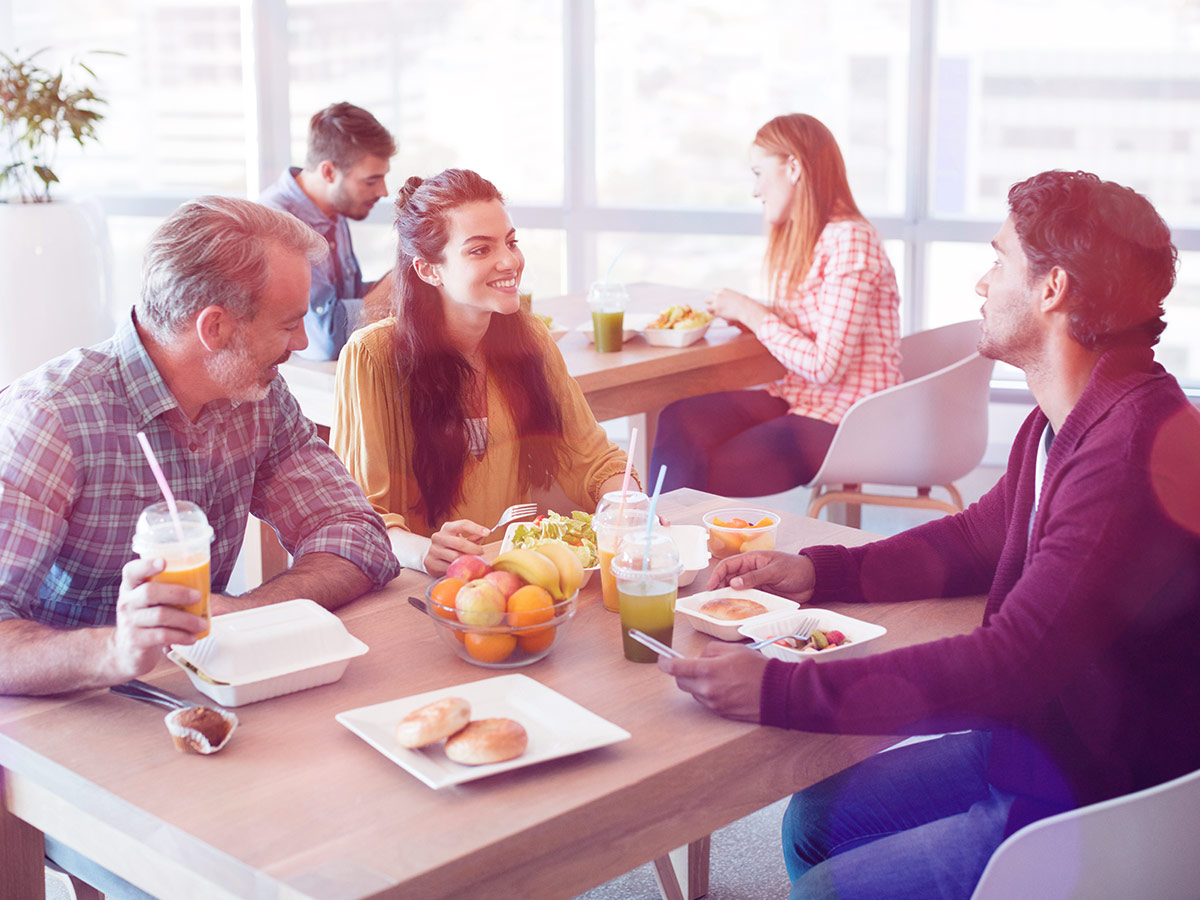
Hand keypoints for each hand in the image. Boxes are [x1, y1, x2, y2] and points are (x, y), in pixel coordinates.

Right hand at [106, 557, 208, 680]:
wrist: (127, 652)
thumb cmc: (147, 620)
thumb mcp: (150, 602)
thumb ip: (166, 589)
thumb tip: (202, 580)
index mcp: (131, 587)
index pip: (132, 571)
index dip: (146, 565)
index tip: (164, 562)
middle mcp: (127, 602)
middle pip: (150, 592)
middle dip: (178, 593)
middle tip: (198, 597)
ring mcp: (129, 622)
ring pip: (160, 615)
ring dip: (187, 619)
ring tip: (202, 624)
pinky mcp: (136, 641)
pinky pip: (162, 635)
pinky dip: (181, 636)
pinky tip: (192, 638)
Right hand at [424, 519, 490, 575]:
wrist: (433, 556)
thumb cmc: (451, 546)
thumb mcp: (461, 538)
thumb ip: (473, 537)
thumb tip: (485, 534)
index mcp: (447, 527)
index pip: (463, 524)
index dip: (476, 528)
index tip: (488, 532)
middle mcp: (438, 537)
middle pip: (460, 543)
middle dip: (474, 549)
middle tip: (481, 552)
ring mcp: (433, 550)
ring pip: (455, 557)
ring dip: (466, 560)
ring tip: (471, 561)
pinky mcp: (431, 563)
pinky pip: (449, 568)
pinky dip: (457, 569)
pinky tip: (460, 567)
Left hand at [657, 642, 766, 721]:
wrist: (777, 693)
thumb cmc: (758, 668)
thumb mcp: (734, 650)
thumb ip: (711, 651)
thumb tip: (699, 657)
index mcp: (708, 671)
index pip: (676, 668)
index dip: (665, 663)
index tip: (662, 659)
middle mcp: (707, 689)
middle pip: (681, 683)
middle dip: (683, 674)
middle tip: (694, 666)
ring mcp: (713, 703)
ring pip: (693, 693)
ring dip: (697, 684)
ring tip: (718, 677)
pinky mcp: (720, 713)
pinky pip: (706, 702)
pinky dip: (708, 694)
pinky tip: (724, 687)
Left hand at [706, 288, 765, 330]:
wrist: (745, 308)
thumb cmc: (743, 302)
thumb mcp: (733, 295)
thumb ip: (725, 296)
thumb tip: (722, 301)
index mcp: (722, 290)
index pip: (713, 291)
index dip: (715, 296)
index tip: (718, 300)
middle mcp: (718, 296)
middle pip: (706, 299)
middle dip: (710, 303)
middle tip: (715, 307)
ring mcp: (717, 304)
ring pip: (707, 308)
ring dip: (711, 310)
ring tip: (718, 312)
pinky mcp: (718, 312)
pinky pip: (713, 315)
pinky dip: (717, 316)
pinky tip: (723, 315)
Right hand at [707, 551, 815, 601]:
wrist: (813, 580)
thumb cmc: (796, 568)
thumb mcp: (775, 570)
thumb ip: (755, 576)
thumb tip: (734, 583)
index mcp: (752, 559)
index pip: (728, 564)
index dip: (717, 574)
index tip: (711, 587)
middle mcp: (750, 571)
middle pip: (729, 578)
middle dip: (719, 587)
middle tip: (712, 600)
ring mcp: (755, 583)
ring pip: (736, 590)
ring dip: (728, 597)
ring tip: (720, 607)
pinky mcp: (761, 594)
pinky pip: (747, 599)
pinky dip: (740, 604)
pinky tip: (735, 610)